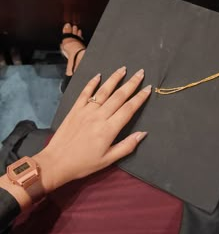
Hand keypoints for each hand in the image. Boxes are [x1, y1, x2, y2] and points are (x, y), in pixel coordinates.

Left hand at [35, 67, 151, 192]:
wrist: (56, 162)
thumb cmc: (84, 164)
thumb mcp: (108, 160)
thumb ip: (127, 146)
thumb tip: (143, 134)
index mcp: (109, 129)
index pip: (128, 109)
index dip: (140, 98)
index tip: (148, 88)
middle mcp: (99, 116)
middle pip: (119, 96)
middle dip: (131, 83)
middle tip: (140, 73)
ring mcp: (86, 111)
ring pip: (103, 91)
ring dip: (114, 79)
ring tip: (123, 69)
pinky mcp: (75, 109)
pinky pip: (85, 93)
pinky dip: (92, 83)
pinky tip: (98, 75)